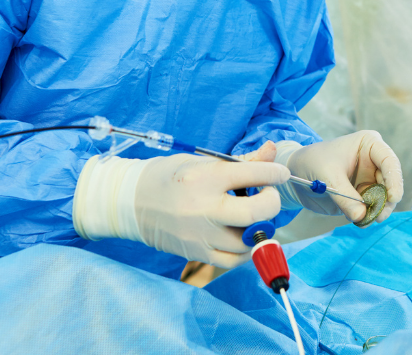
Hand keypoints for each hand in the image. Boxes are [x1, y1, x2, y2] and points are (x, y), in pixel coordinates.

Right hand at [74, 141, 289, 267]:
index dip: (274, 173)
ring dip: (260, 227)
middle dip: (271, 202)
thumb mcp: (202, 161)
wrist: (131, 202)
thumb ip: (241, 161)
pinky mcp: (197, 253)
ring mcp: (201, 235)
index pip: (253, 175)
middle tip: (267, 196)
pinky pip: (234, 260)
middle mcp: (204, 209)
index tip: (280, 173)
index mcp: (205, 179)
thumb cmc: (169, 177)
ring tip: (253, 215)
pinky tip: (243, 234)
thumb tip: (271, 150)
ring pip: (249, 240)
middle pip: (257, 213)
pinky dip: (246, 249)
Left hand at [278, 131, 402, 224]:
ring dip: (377, 211)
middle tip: (378, 217)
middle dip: (386, 201)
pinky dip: (368, 217)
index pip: (389, 161)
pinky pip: (371, 209)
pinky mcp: (363, 196)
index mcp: (369, 145)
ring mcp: (370, 180)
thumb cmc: (312, 163)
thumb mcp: (327, 177)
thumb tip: (362, 217)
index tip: (393, 197)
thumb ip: (345, 197)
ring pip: (384, 199)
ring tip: (365, 221)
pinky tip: (360, 221)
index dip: (395, 179)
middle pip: (391, 183)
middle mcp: (374, 162)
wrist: (296, 175)